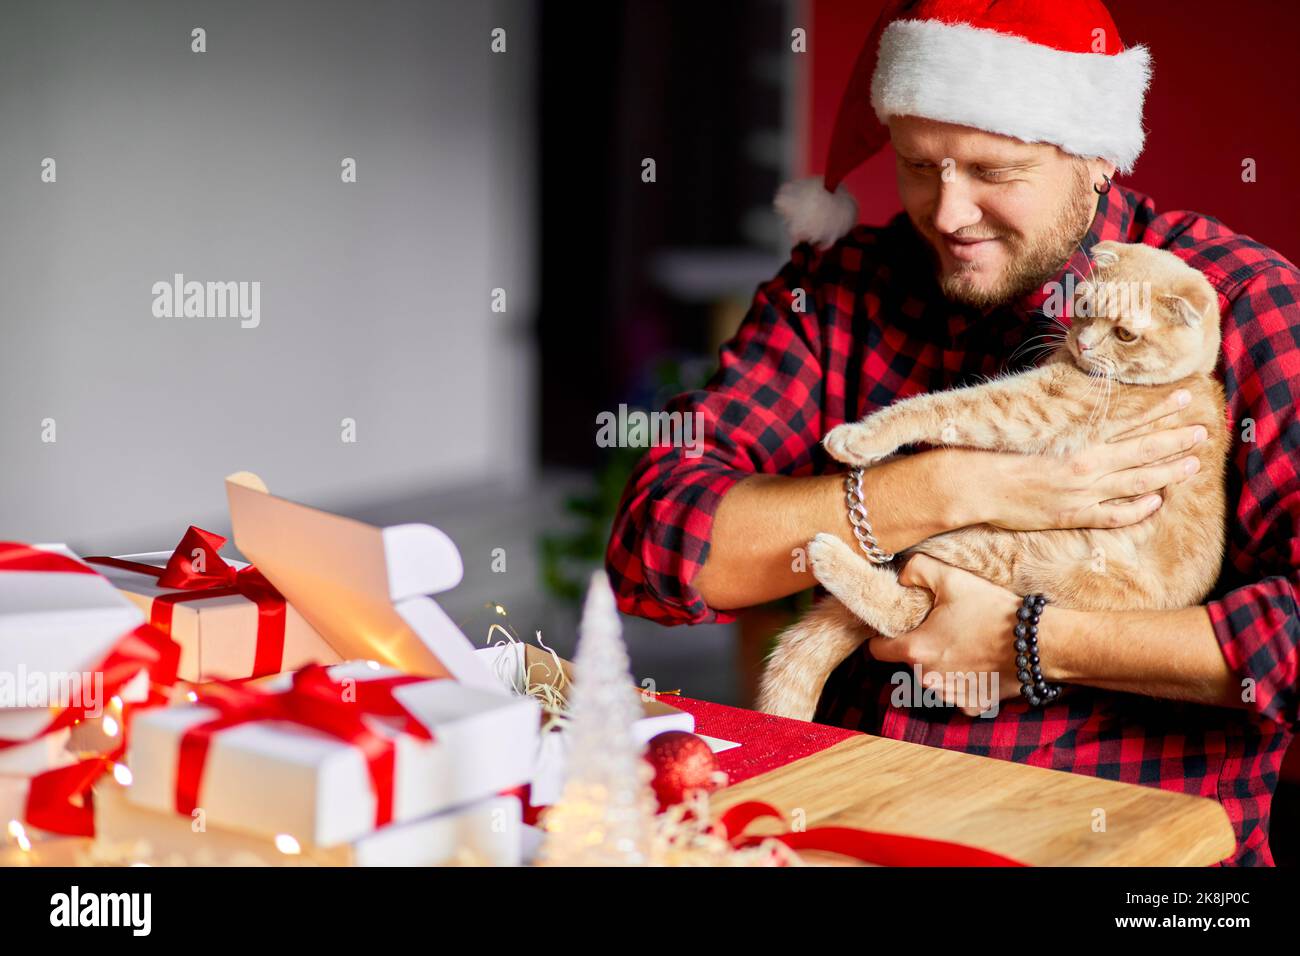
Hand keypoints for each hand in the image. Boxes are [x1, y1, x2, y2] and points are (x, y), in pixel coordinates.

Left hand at [866, 553, 1024, 716]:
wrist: (1040, 643)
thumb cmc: (993, 610)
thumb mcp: (952, 578)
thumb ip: (917, 570)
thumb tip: (901, 577)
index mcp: (916, 650)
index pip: (878, 650)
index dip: (884, 635)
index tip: (899, 626)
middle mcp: (928, 679)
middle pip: (909, 663)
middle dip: (920, 647)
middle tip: (942, 629)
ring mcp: (951, 696)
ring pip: (933, 680)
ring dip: (941, 667)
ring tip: (964, 645)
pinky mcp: (973, 705)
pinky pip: (958, 693)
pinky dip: (965, 681)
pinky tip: (980, 664)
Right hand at [952, 389, 1208, 530]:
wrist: (978, 485)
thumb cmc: (999, 453)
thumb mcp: (1036, 433)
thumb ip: (1066, 427)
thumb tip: (1085, 414)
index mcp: (1078, 442)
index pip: (1129, 423)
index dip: (1159, 412)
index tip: (1184, 400)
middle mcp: (1087, 466)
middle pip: (1143, 452)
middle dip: (1176, 441)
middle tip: (1203, 432)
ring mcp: (1083, 493)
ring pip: (1138, 482)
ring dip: (1168, 472)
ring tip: (1193, 463)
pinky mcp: (1073, 516)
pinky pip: (1115, 515)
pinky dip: (1138, 509)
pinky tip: (1156, 502)